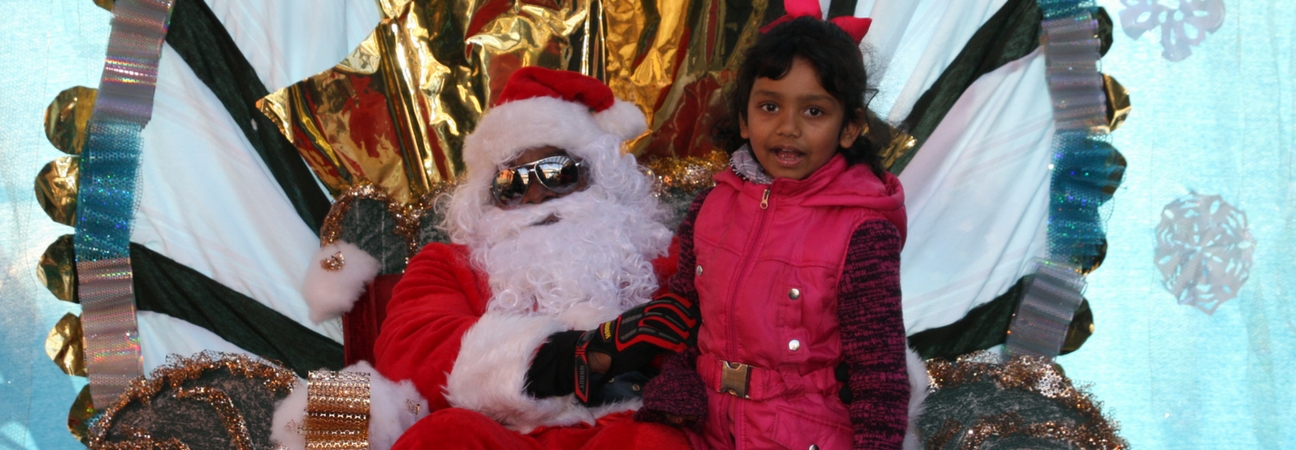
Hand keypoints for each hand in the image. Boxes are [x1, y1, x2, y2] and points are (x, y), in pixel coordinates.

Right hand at [573, 294, 698, 403]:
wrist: (603, 353)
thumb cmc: (624, 346)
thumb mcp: (644, 336)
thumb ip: (659, 333)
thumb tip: (678, 337)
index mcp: (644, 310)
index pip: (667, 301)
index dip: (683, 305)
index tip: (695, 313)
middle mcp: (642, 313)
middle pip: (668, 309)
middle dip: (684, 316)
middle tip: (696, 325)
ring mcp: (637, 323)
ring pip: (663, 320)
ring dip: (679, 329)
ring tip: (690, 338)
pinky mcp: (635, 335)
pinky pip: (655, 335)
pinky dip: (669, 340)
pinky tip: (679, 346)